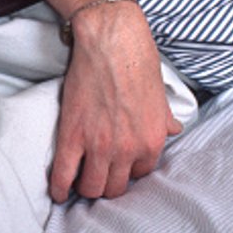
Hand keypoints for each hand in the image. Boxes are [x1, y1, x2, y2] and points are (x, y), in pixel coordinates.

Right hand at [49, 0, 183, 202]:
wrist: (112, 42)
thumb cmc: (138, 62)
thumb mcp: (160, 94)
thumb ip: (165, 118)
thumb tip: (174, 130)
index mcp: (152, 140)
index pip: (142, 174)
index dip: (130, 170)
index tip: (121, 167)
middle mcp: (128, 149)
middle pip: (116, 188)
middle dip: (108, 183)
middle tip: (100, 174)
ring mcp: (99, 146)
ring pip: (91, 188)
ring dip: (86, 187)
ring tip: (81, 180)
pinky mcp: (73, 137)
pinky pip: (63, 176)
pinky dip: (59, 188)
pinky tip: (58, 191)